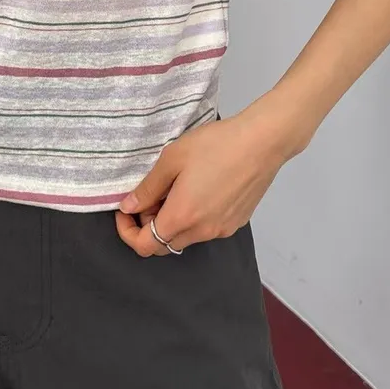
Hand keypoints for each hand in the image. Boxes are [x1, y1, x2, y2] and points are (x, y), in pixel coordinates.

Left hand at [115, 98, 312, 255]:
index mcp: (182, 217)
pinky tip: (200, 189)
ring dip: (172, 222)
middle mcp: (202, 232)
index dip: (128, 232)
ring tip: (176, 188)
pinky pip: (206, 229)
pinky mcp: (237, 223)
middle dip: (149, 226)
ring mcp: (222, 230)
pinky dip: (194, 218)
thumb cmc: (215, 145)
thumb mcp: (172, 159)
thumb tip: (129, 207)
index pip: (145, 246)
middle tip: (152, 195)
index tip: (126, 210)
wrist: (262, 142)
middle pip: (164, 245)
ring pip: (186, 237)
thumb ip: (148, 188)